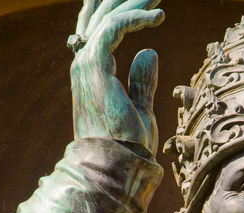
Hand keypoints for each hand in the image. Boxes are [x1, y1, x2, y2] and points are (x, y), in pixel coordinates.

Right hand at [70, 0, 163, 154]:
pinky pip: (113, 28)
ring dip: (133, 3)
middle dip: (125, 0)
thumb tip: (149, 52)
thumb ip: (142, 80)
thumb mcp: (141, 107)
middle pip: (102, 19)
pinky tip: (158, 16)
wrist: (118, 164)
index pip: (100, 31)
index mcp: (93, 73)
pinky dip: (135, 18)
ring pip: (107, 18)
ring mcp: (87, 64)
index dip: (119, 12)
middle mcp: (85, 64)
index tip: (146, 2)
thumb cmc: (129, 145)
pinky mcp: (95, 66)